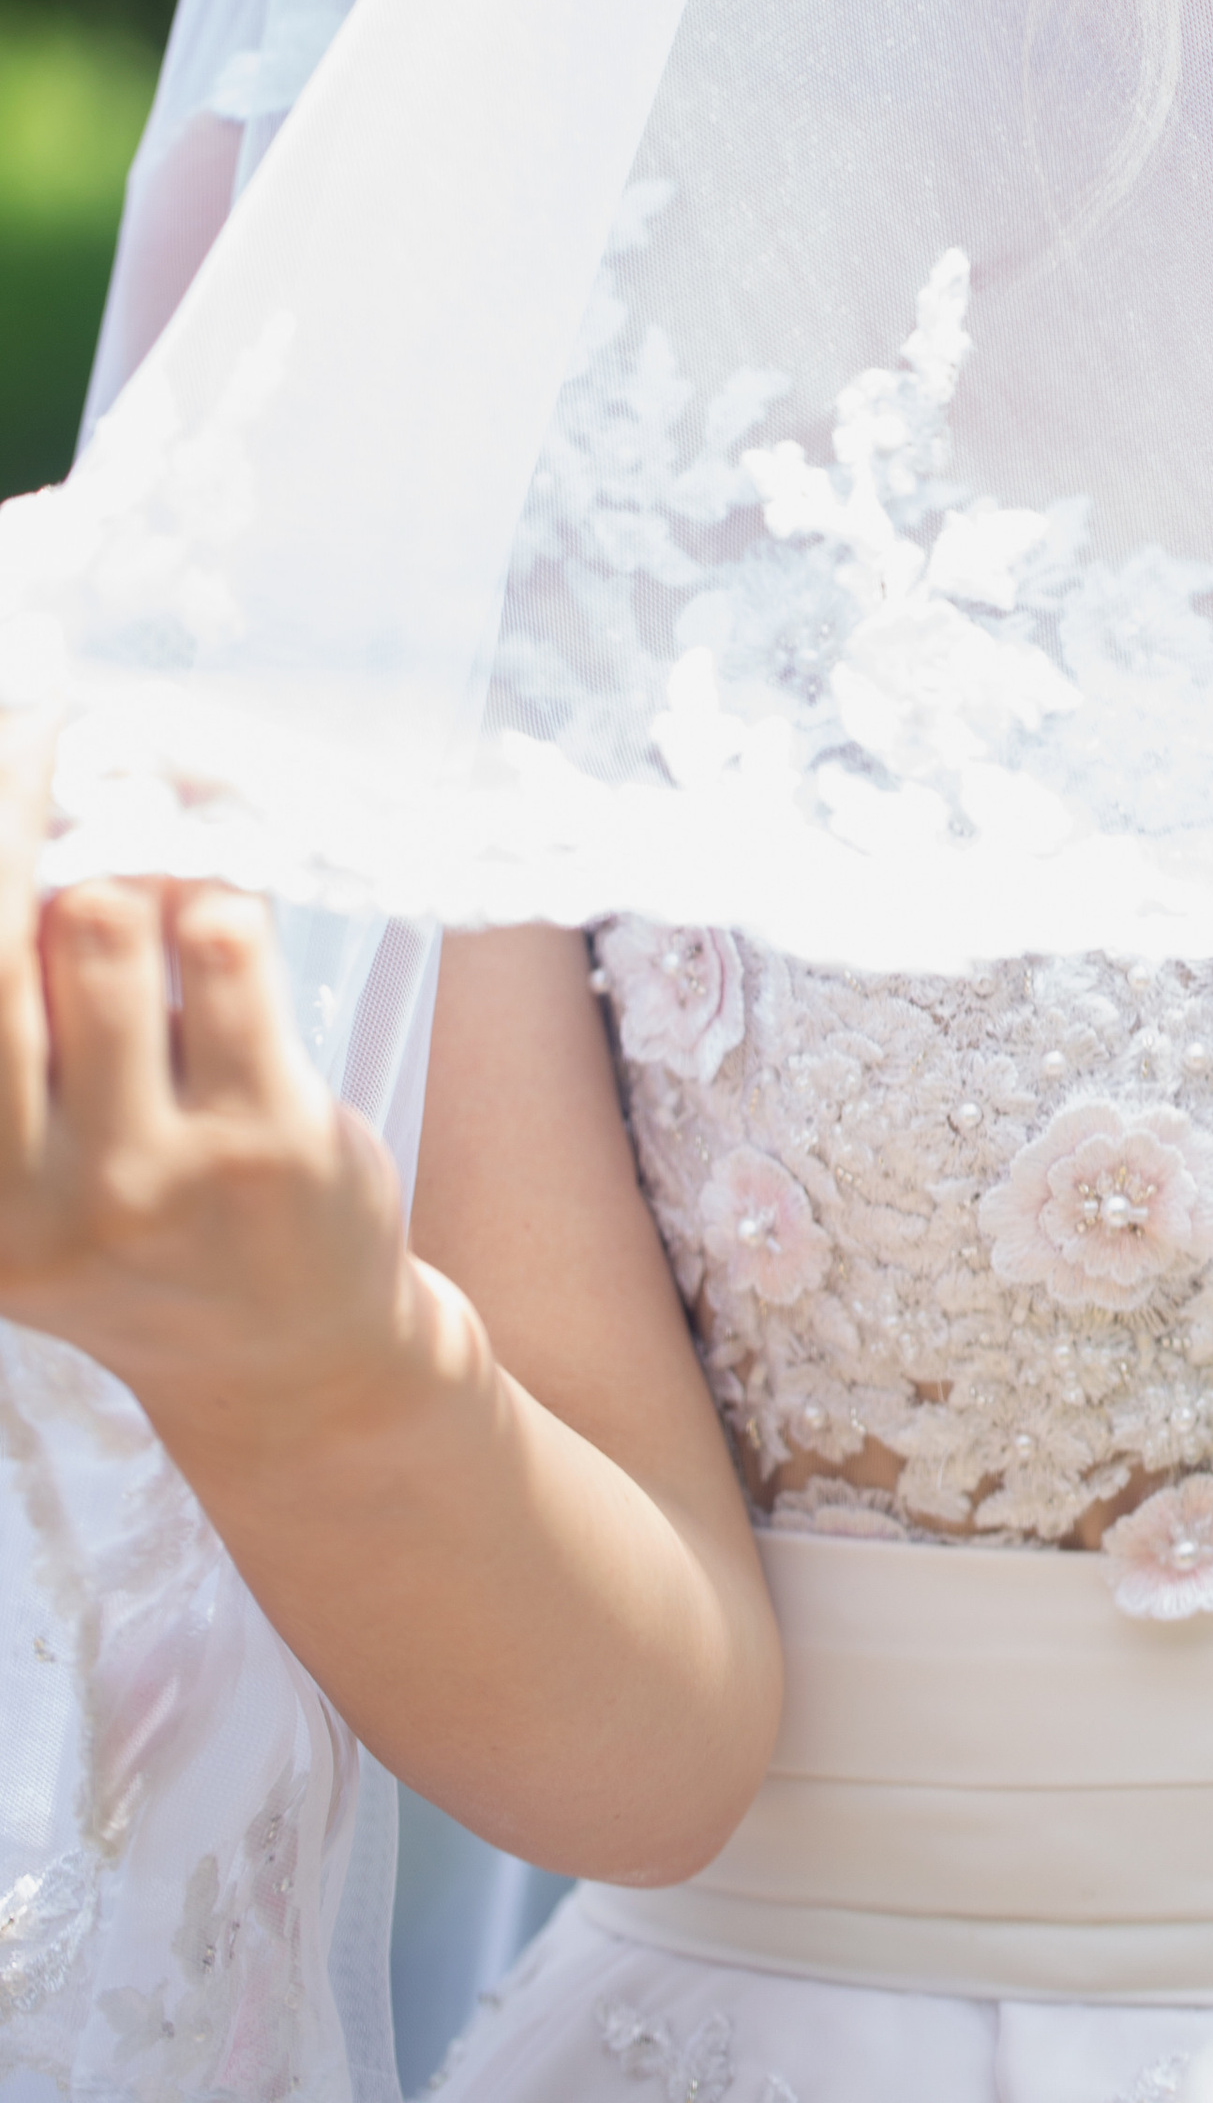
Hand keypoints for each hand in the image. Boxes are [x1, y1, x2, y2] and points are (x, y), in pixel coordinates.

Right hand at [0, 711, 416, 1469]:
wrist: (289, 1366)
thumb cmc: (144, 1224)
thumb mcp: (30, 1169)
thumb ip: (12, 1034)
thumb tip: (31, 829)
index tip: (8, 754)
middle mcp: (25, 1200)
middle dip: (23, 813)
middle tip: (63, 741)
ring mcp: (146, 1178)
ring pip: (102, 926)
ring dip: (131, 853)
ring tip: (156, 833)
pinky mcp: (264, 1145)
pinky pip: (224, 944)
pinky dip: (215, 882)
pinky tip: (220, 887)